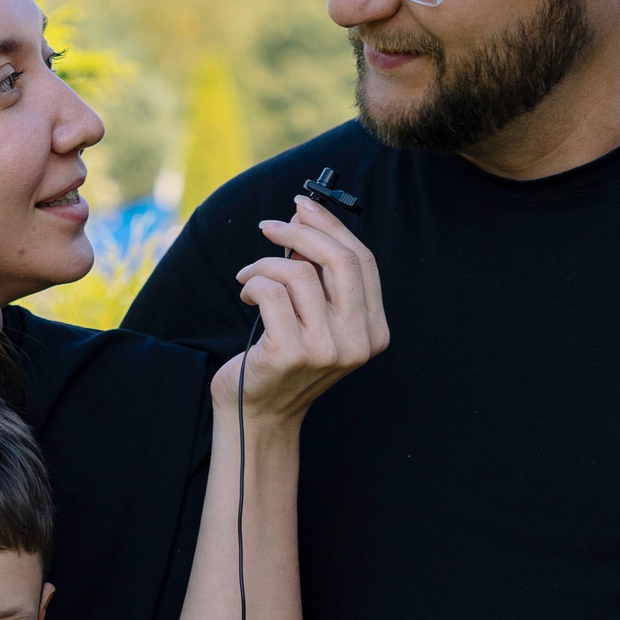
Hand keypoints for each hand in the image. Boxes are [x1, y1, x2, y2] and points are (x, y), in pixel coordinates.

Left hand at [217, 196, 387, 424]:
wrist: (259, 413)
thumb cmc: (284, 360)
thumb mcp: (315, 318)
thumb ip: (320, 278)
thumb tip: (305, 218)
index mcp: (372, 331)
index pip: (362, 262)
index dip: (332, 227)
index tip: (304, 207)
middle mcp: (356, 342)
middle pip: (339, 260)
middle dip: (300, 233)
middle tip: (270, 226)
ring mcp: (326, 350)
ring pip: (298, 274)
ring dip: (264, 264)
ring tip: (250, 278)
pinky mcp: (290, 353)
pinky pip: (270, 292)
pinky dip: (253, 283)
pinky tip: (246, 295)